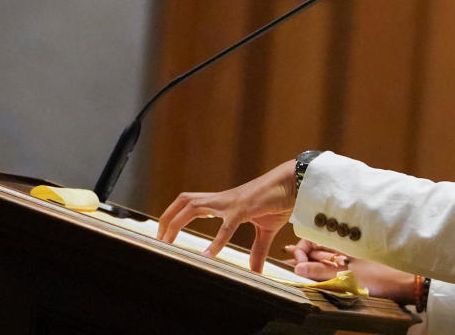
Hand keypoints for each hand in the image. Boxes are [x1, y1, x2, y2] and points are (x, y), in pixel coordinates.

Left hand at [157, 160, 295, 272]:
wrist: (294, 183)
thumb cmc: (278, 200)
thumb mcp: (265, 229)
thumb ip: (257, 249)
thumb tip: (255, 270)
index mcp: (225, 202)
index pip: (192, 202)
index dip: (175, 214)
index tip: (165, 232)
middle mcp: (223, 199)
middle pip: (185, 200)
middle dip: (168, 217)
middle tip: (159, 240)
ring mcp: (231, 202)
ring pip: (194, 205)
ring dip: (177, 222)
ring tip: (168, 243)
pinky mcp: (244, 207)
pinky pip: (226, 225)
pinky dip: (216, 241)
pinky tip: (209, 256)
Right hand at [284, 239, 414, 303]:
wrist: (402, 284)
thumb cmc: (377, 277)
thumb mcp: (346, 274)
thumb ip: (320, 270)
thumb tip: (297, 267)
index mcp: (338, 242)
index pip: (310, 240)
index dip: (300, 250)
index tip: (296, 264)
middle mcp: (340, 246)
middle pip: (313, 249)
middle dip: (302, 258)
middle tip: (294, 270)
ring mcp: (346, 257)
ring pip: (321, 258)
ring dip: (311, 266)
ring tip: (302, 274)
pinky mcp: (351, 267)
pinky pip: (330, 266)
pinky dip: (322, 272)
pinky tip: (319, 278)